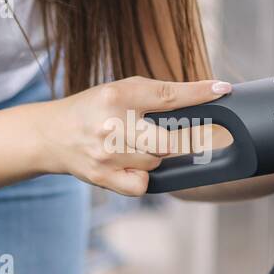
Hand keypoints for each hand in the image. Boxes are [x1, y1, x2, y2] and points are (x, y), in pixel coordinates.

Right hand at [34, 74, 231, 195]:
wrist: (51, 135)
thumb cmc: (92, 110)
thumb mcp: (119, 92)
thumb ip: (155, 97)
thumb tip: (199, 100)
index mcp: (118, 96)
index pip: (168, 95)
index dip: (199, 93)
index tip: (222, 89)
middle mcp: (112, 124)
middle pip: (167, 142)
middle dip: (169, 140)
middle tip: (155, 134)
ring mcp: (106, 154)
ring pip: (156, 162)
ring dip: (152, 156)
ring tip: (130, 145)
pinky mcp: (103, 177)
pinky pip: (142, 184)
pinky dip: (142, 177)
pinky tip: (127, 165)